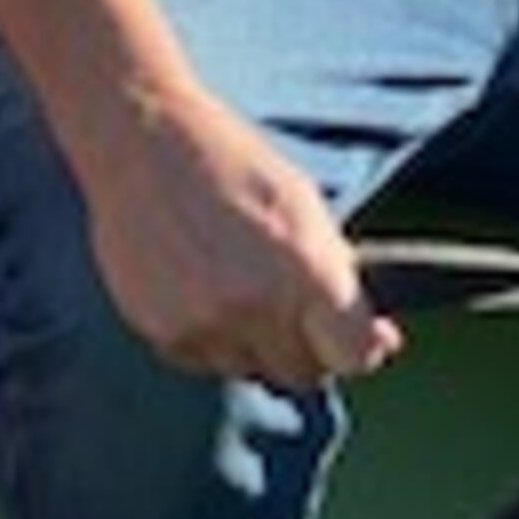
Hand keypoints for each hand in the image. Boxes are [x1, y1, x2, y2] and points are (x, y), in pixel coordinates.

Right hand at [81, 82, 404, 392]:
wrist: (143, 145)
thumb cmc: (234, 166)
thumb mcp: (306, 208)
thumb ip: (337, 274)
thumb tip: (375, 336)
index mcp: (307, 269)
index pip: (354, 354)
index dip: (364, 351)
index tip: (367, 341)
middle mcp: (258, 304)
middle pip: (302, 373)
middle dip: (310, 349)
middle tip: (300, 315)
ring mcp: (205, 322)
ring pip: (250, 370)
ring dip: (257, 346)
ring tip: (243, 290)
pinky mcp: (160, 331)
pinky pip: (203, 362)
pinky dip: (212, 340)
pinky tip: (204, 291)